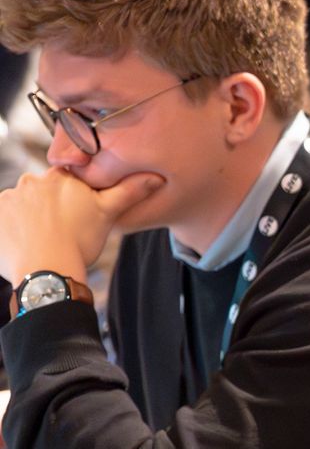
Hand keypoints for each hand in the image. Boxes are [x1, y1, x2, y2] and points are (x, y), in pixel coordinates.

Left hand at [0, 168, 164, 283]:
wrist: (46, 272)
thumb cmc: (79, 243)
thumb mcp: (109, 215)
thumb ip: (129, 191)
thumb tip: (156, 176)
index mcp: (60, 177)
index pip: (67, 179)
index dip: (74, 197)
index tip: (77, 214)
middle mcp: (31, 181)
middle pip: (42, 191)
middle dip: (50, 207)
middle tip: (62, 230)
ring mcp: (8, 198)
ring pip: (22, 205)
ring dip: (29, 218)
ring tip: (43, 240)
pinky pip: (4, 218)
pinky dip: (12, 229)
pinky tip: (25, 243)